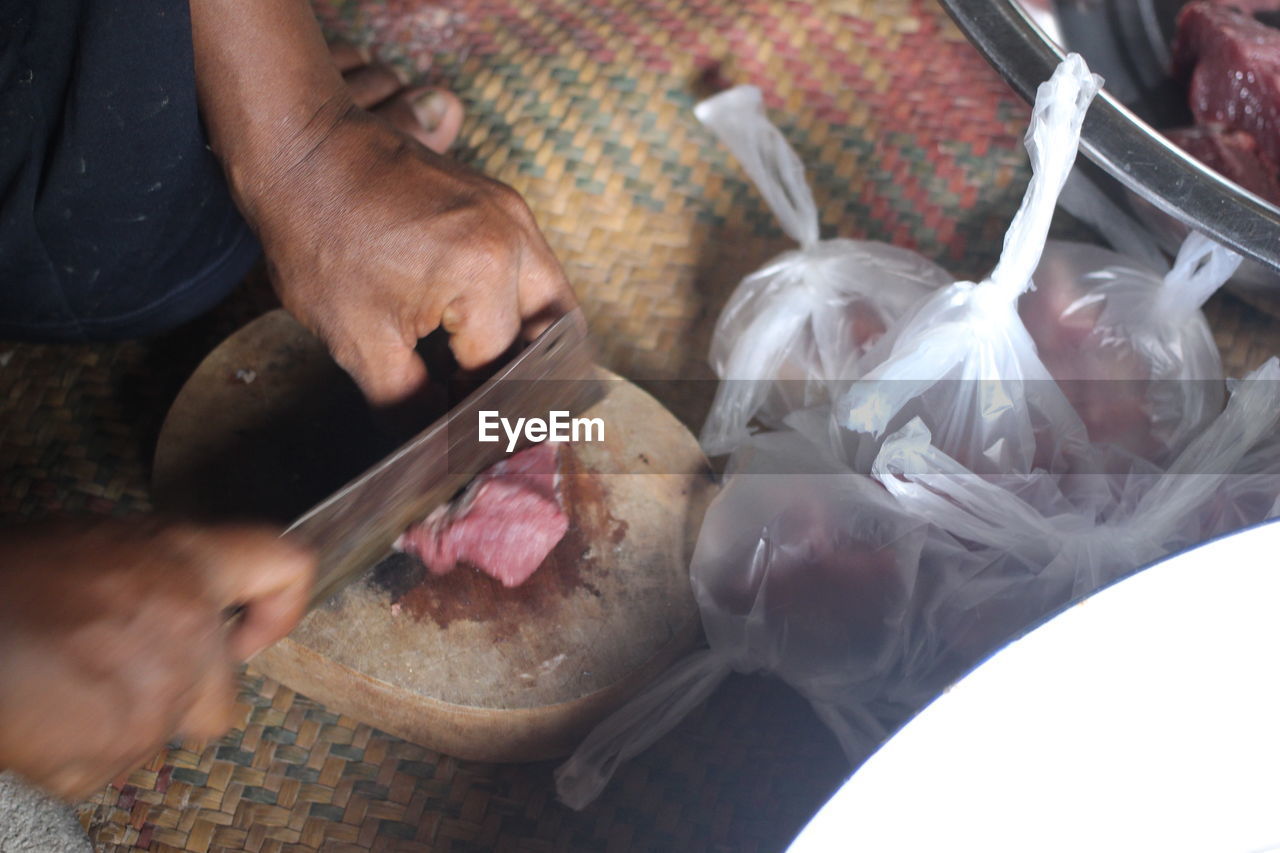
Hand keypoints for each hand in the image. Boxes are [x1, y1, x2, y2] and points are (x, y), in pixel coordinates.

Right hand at [0, 519, 312, 798]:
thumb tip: (182, 606)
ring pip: (166, 732)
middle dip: (178, 695)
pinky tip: (43, 716)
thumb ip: (161, 578)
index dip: (283, 604)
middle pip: (222, 692)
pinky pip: (112, 765)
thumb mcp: (99, 547)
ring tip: (63, 687)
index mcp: (185, 563)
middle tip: (113, 672)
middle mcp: (189, 628)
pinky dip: (80, 752)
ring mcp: (159, 694)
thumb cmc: (9, 581)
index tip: (256, 631)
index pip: (284, 565)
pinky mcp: (120, 747)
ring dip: (124, 722)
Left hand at [190, 0, 577, 408]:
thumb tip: (441, 447)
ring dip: (532, 345)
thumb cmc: (318, 237)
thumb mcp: (357, 340)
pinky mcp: (501, 202)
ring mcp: (513, 214)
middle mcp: (514, 238)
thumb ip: (410, 403)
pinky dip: (517, 308)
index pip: (501, 369)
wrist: (300, 151)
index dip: (479, 412)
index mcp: (483, 273)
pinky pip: (531, 267)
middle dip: (530, 382)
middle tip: (498, 415)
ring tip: (494, 379)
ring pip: (554, 300)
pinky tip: (480, 334)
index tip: (464, 439)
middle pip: (555, 336)